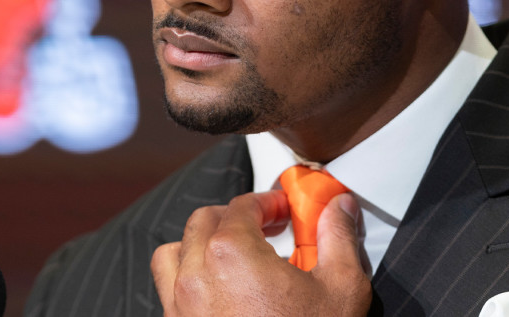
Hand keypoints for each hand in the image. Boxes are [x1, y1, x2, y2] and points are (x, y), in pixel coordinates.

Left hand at [151, 190, 371, 315]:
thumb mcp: (341, 289)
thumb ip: (339, 238)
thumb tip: (339, 208)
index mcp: (233, 254)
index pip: (243, 205)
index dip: (267, 201)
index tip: (284, 209)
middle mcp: (196, 276)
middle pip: (203, 221)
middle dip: (234, 217)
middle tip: (265, 228)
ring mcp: (180, 309)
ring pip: (173, 254)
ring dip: (199, 246)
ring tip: (230, 256)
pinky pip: (167, 294)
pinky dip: (187, 282)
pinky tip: (219, 295)